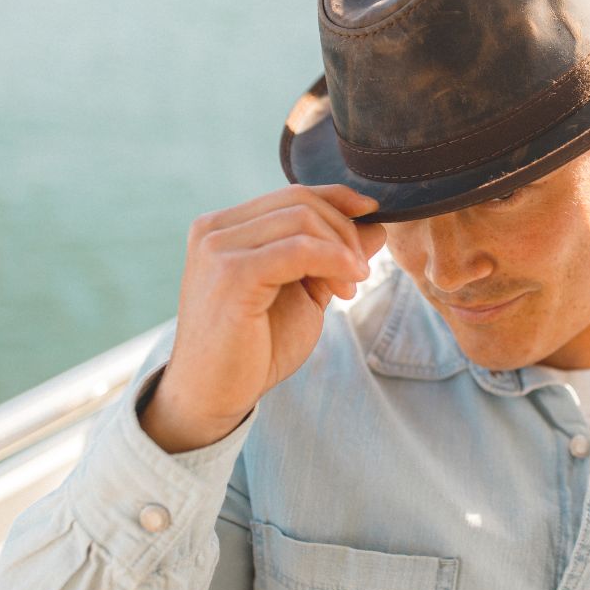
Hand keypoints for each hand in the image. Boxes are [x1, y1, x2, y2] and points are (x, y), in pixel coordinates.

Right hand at [139, 184, 385, 452]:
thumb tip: (375, 225)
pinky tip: (348, 285)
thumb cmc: (254, 348)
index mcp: (224, 228)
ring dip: (341, 251)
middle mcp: (214, 230)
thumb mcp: (303, 294)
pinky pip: (297, 249)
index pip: (292, 194)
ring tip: (350, 288)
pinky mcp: (232, 274)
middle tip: (360, 274)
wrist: (213, 395)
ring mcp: (218, 249)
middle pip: (300, 202)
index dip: (338, 199)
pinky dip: (333, 260)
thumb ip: (331, 258)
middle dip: (344, 233)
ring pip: (302, 220)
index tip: (372, 217)